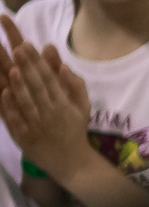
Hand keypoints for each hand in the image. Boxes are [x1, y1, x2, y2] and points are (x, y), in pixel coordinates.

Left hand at [0, 16, 91, 179]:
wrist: (71, 162)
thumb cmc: (75, 131)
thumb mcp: (82, 108)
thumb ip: (75, 86)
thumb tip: (64, 66)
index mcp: (64, 104)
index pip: (50, 79)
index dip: (38, 62)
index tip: (27, 45)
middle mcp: (51, 112)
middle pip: (38, 86)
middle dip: (28, 67)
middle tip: (18, 48)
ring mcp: (36, 125)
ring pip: (27, 102)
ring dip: (19, 85)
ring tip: (11, 69)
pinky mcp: (24, 136)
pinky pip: (16, 120)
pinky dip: (10, 107)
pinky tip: (4, 93)